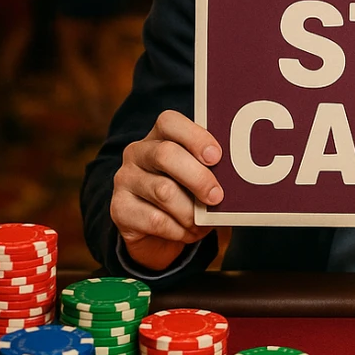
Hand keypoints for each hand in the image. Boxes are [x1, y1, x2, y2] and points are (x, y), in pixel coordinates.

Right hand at [111, 110, 223, 271]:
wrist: (155, 232)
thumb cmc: (185, 194)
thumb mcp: (199, 177)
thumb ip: (211, 170)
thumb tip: (235, 178)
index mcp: (159, 135)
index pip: (170, 122)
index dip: (196, 137)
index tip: (217, 157)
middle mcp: (137, 153)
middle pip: (166, 154)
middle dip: (198, 177)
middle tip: (217, 196)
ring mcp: (125, 180)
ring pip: (164, 191)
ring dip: (190, 211)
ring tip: (202, 222)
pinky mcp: (119, 209)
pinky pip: (155, 220)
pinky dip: (178, 230)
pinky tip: (187, 232)